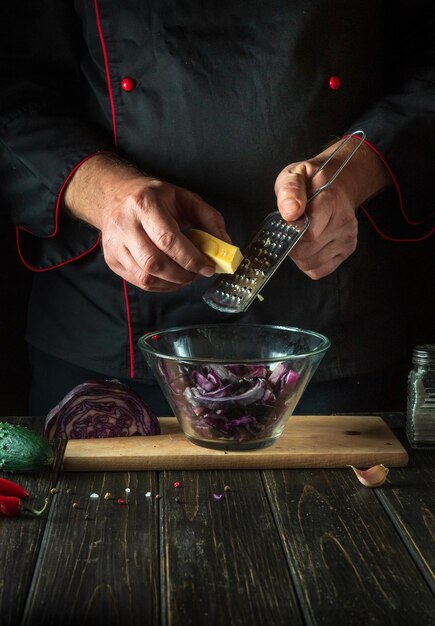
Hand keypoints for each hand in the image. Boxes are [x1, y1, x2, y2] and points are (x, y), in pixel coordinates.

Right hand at [63, 154, 228, 290]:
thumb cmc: (156, 198)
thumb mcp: (186, 199)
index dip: (191, 259)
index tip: (208, 267)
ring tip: (186, 276)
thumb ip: (209, 220)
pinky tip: (172, 278)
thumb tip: (225, 246)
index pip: (167, 240)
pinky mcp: (111, 260)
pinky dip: (161, 285)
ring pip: (145, 277)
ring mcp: (114, 244)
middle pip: (154, 262)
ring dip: (173, 283)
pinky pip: (139, 282)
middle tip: (198, 273)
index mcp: (144, 204)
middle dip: (183, 274)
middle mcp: (124, 224)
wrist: (117, 197)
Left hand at [274, 138, 390, 278]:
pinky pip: (319, 270)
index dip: (291, 233)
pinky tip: (309, 248)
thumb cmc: (314, 180)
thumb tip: (290, 213)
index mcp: (330, 200)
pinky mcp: (347, 249)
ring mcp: (347, 237)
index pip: (309, 233)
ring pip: (311, 264)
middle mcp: (343, 222)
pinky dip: (308, 264)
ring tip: (300, 238)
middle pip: (307, 252)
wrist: (341, 180)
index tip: (287, 224)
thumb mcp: (295, 173)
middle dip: (292, 245)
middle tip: (291, 231)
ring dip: (299, 256)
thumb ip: (289, 190)